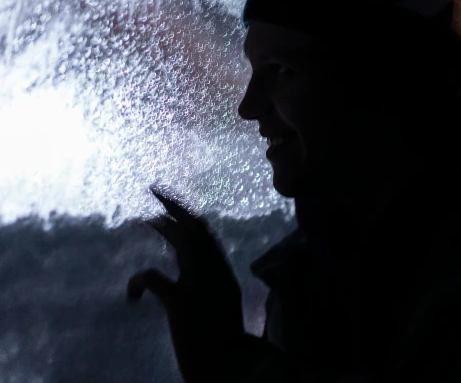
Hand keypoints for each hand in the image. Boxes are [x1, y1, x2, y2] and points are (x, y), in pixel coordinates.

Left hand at [128, 186, 244, 382]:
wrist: (231, 369)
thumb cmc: (227, 349)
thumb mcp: (225, 312)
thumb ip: (216, 292)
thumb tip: (205, 282)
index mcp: (224, 275)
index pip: (207, 236)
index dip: (189, 217)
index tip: (174, 206)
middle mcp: (215, 273)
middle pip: (197, 229)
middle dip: (176, 207)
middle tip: (157, 191)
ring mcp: (200, 285)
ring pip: (184, 242)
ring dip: (164, 226)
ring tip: (147, 217)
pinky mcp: (181, 302)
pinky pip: (153, 278)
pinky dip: (138, 282)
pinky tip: (133, 296)